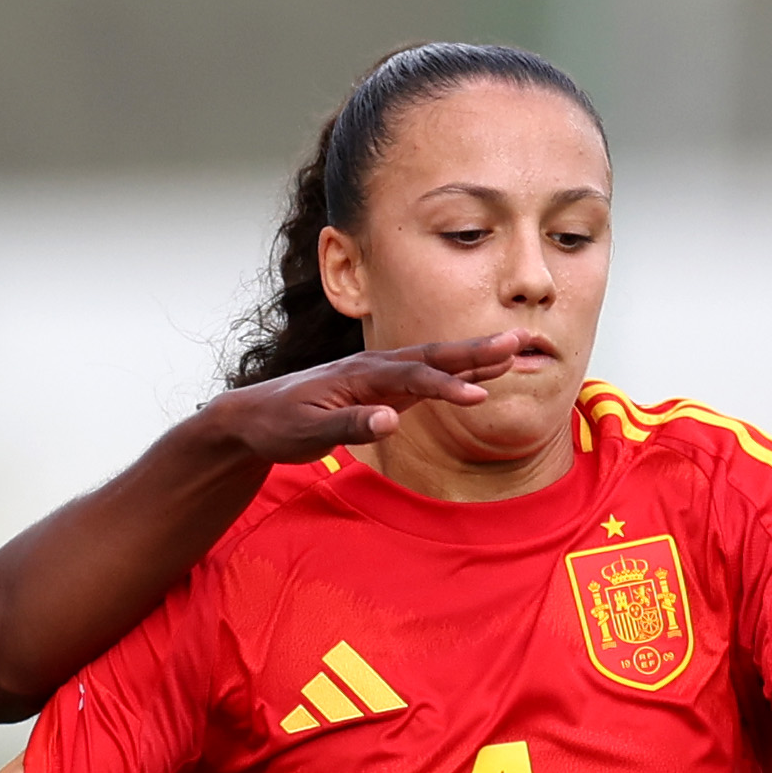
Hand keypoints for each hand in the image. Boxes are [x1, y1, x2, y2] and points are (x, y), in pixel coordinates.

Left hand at [205, 332, 533, 462]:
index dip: (447, 387)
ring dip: (473, 357)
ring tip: (514, 348)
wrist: (253, 417)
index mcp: (359, 374)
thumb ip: (349, 425)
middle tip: (518, 341)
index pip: (413, 378)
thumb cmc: (278, 424)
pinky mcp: (381, 390)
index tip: (480, 397)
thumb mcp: (307, 431)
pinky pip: (426, 379)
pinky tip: (479, 375)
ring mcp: (380, 377)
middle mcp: (374, 368)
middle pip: (433, 356)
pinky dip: (455, 375)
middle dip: (477, 351)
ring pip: (434, 363)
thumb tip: (390, 420)